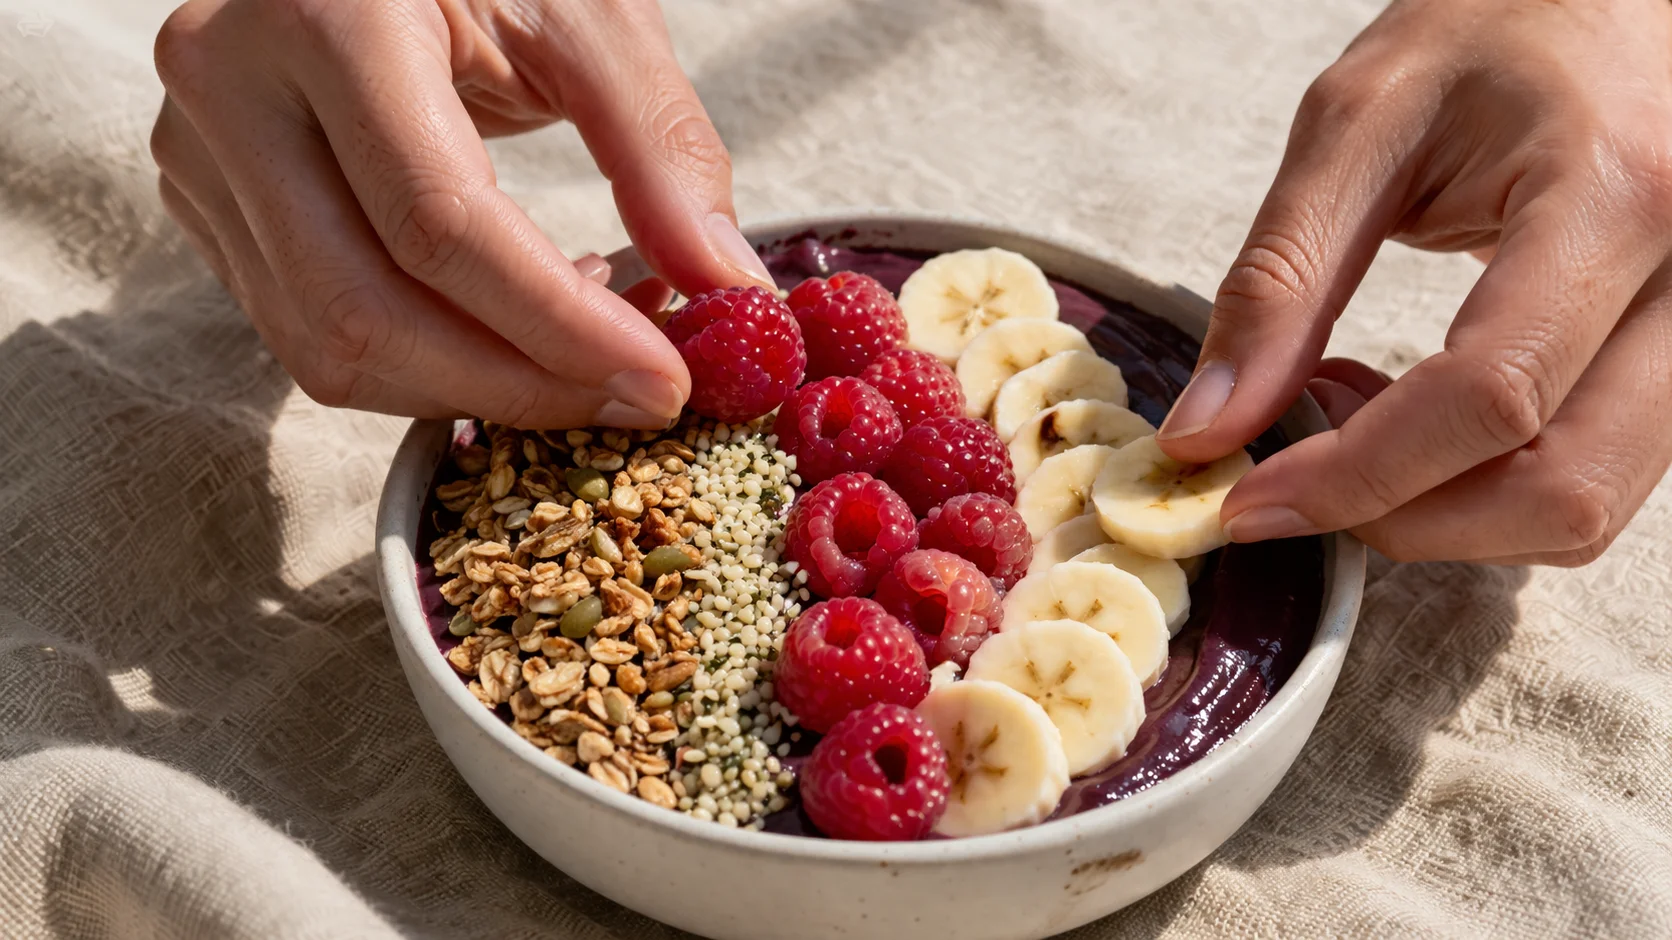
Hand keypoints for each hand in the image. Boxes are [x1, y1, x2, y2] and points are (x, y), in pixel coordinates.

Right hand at [150, 0, 776, 428]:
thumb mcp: (592, 16)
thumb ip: (663, 149)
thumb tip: (727, 291)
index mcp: (330, 14)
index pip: (439, 222)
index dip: (559, 327)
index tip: (663, 384)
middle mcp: (233, 83)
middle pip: (366, 310)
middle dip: (518, 388)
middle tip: (634, 404)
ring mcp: (198, 149)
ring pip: (325, 347)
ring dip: (471, 391)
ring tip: (581, 361)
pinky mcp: (206, 200)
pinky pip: (309, 333)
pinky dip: (424, 363)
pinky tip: (508, 332)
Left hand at [1158, 0, 1671, 565]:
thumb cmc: (1496, 26)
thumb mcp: (1358, 122)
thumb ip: (1278, 280)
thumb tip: (1208, 428)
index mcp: (1617, 195)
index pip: (1490, 397)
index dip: (1354, 476)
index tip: (1245, 498)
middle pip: (1562, 489)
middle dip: (1404, 518)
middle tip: (1291, 471)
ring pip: (1587, 504)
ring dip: (1444, 509)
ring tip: (1346, 410)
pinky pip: (1594, 472)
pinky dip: (1483, 483)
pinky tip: (1407, 410)